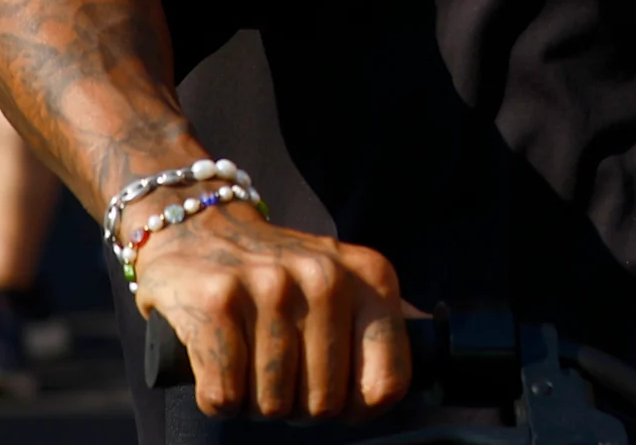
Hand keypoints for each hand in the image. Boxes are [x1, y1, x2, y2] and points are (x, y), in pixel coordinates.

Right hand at [133, 202, 412, 419]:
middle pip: (325, 405)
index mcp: (372, 277)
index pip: (387, 385)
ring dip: (256, 401)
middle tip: (281, 373)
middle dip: (299, 405)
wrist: (197, 226)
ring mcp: (271, 287)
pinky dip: (218, 396)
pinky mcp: (217, 302)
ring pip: (273, 405)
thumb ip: (385, 320)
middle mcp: (327, 277)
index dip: (357, 409)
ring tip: (250, 362)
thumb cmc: (280, 271)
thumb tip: (437, 356)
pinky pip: (224, 397)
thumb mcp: (348, 281)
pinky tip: (220, 361)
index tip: (336, 397)